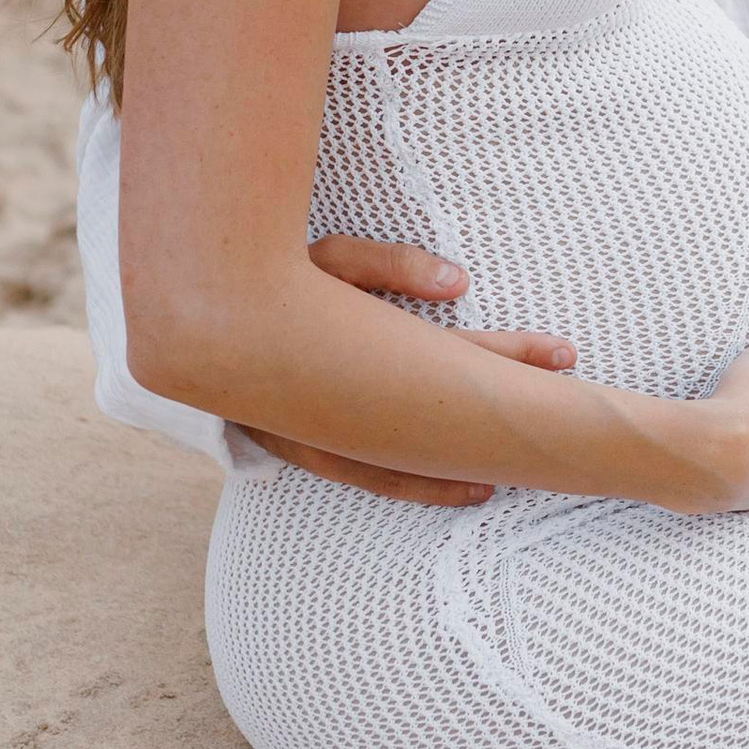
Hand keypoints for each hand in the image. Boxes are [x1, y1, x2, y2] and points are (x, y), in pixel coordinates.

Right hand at [243, 236, 577, 507]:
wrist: (179, 323)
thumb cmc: (260, 277)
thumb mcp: (325, 259)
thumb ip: (391, 267)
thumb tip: (459, 282)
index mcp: (352, 349)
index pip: (450, 357)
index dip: (509, 356)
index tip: (563, 355)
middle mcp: (337, 403)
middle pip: (438, 410)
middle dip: (503, 404)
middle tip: (569, 404)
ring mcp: (316, 433)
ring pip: (402, 461)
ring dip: (455, 467)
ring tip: (506, 481)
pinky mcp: (300, 447)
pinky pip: (363, 476)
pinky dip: (407, 484)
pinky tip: (451, 489)